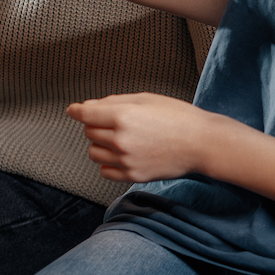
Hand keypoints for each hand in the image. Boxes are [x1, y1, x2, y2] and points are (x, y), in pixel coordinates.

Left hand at [66, 93, 227, 182]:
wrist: (201, 143)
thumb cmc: (178, 117)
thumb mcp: (146, 99)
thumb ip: (115, 102)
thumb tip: (90, 107)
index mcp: (123, 116)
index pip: (85, 114)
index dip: (77, 110)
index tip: (73, 110)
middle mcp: (120, 139)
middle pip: (89, 132)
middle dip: (95, 125)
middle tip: (113, 121)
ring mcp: (126, 160)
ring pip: (94, 152)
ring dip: (100, 144)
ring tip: (118, 139)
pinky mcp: (133, 175)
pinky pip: (105, 171)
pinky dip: (108, 163)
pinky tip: (121, 155)